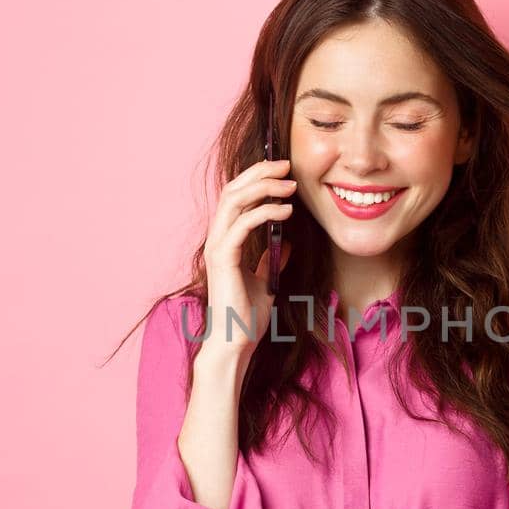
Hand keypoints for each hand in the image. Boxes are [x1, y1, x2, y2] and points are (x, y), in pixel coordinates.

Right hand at [203, 157, 296, 357]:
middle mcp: (218, 239)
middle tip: (286, 165)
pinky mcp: (224, 259)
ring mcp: (218, 247)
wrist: (236, 343)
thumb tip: (286, 243)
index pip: (236, 197)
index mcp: (226, 241)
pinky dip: (265, 212)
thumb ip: (271, 260)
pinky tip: (286, 212)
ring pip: (234, 201)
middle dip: (260, 173)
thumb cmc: (246, 318)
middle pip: (233, 190)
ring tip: (290, 185)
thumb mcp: (265, 282)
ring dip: (264, 187)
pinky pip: (243, 224)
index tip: (282, 171)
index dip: (257, 178)